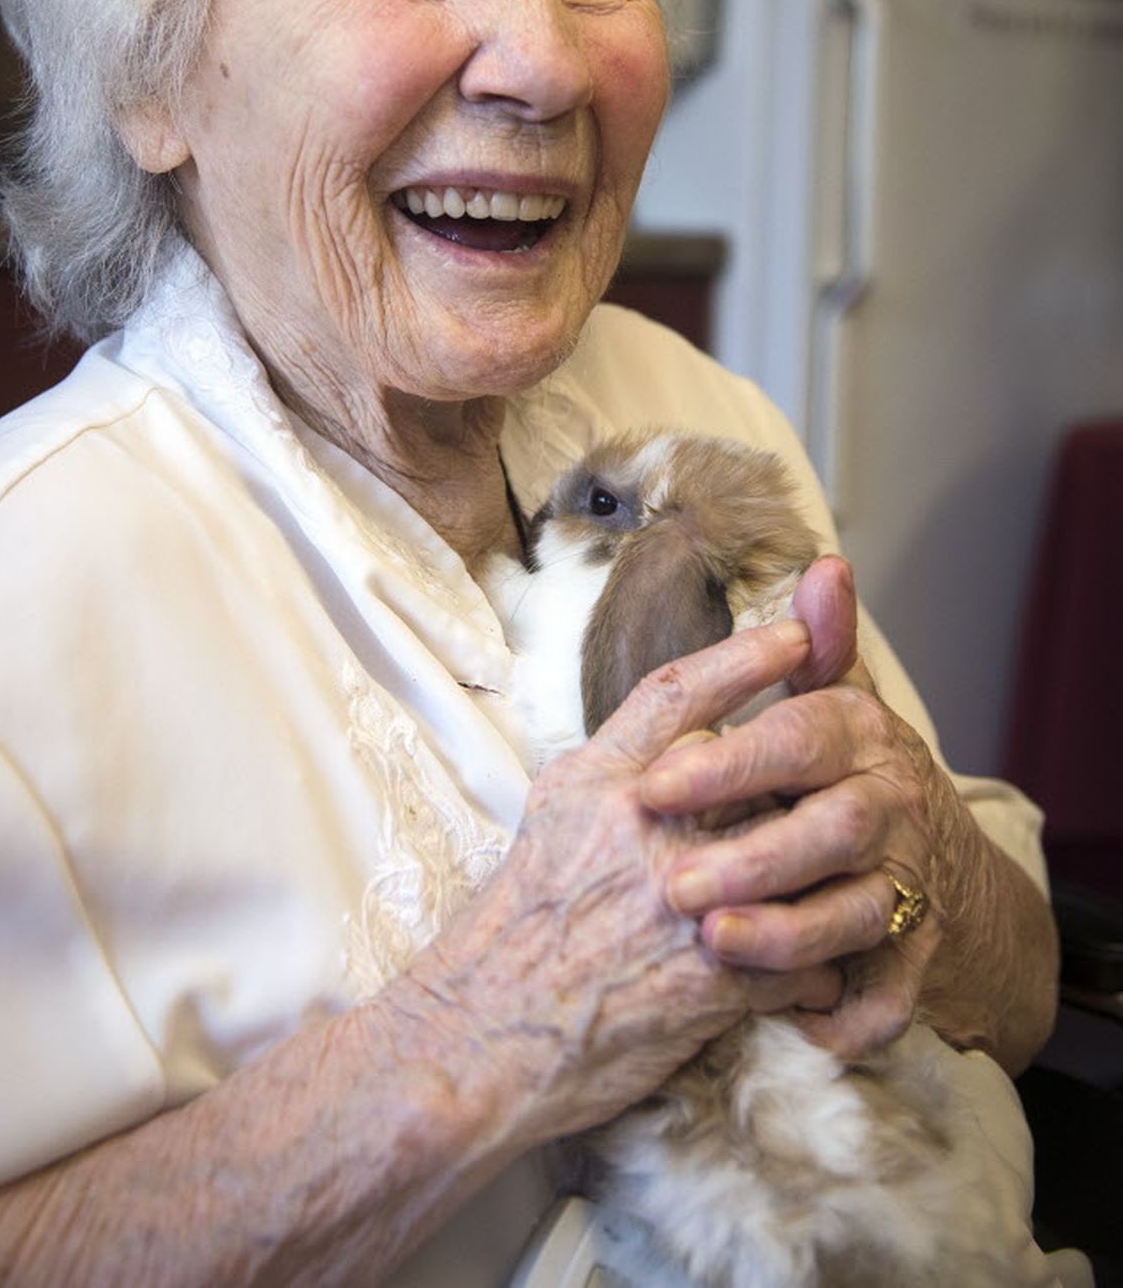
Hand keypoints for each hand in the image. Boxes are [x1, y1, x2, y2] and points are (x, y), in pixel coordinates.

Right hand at [401, 618, 842, 1147]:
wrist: (480, 1036)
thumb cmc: (514, 931)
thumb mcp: (550, 819)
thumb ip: (617, 771)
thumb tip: (685, 741)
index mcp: (598, 780)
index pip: (679, 691)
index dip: (745, 655)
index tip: (799, 634)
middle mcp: (642, 826)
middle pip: (760, 771)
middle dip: (809, 776)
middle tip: (855, 770)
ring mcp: (680, 900)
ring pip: (797, 860)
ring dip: (829, 874)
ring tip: (850, 880)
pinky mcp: (708, 980)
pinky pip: (802, 957)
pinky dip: (816, 963)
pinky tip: (815, 969)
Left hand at [638, 556, 959, 1057]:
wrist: (931, 853)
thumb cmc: (847, 766)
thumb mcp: (832, 699)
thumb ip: (815, 643)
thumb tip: (825, 565)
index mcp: (859, 735)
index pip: (798, 737)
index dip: (728, 761)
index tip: (653, 786)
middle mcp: (891, 805)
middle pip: (829, 830)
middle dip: (750, 858)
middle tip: (669, 886)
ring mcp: (908, 883)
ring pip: (858, 915)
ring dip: (787, 935)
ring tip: (712, 946)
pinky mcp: (915, 955)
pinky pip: (888, 994)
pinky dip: (848, 1014)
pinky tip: (793, 1019)